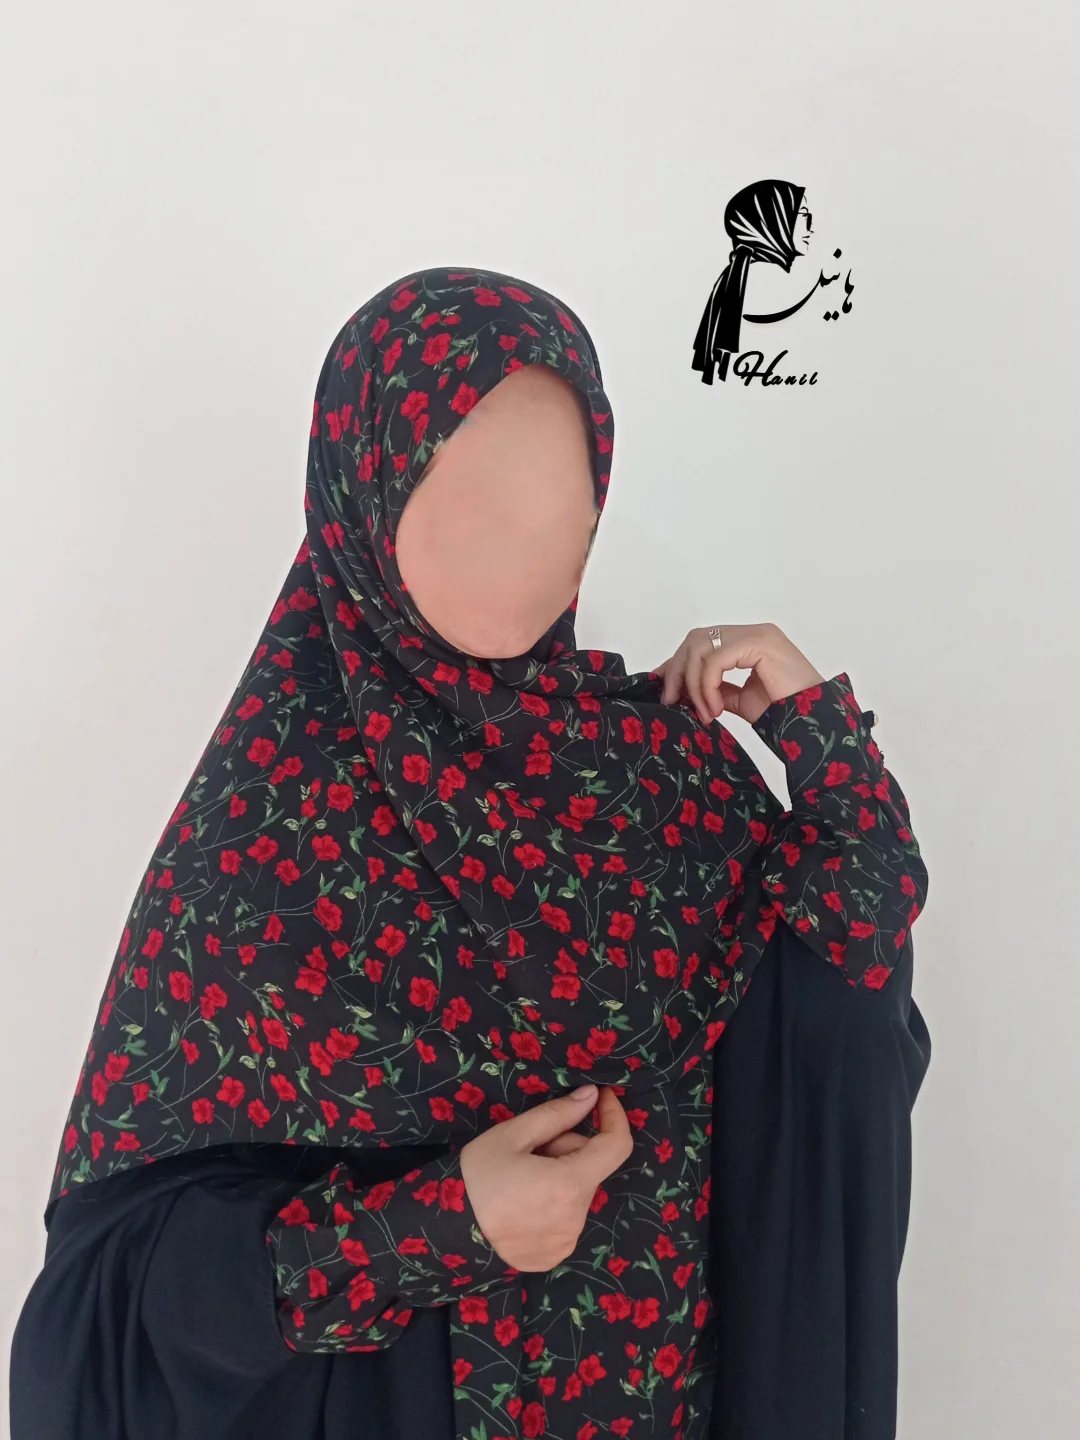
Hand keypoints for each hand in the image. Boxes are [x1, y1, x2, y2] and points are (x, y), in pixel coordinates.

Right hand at [459, 1084, 633, 1270]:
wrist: (448, 1231)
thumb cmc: (478, 1177)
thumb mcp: (512, 1135)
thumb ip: (557, 1114)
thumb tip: (591, 1095)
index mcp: (569, 1184)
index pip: (617, 1146)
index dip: (615, 1117)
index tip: (601, 1098)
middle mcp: (576, 1217)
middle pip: (589, 1167)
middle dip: (568, 1149)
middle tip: (531, 1150)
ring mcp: (567, 1241)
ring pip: (578, 1192)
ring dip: (561, 1177)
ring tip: (522, 1179)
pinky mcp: (556, 1255)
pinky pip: (567, 1217)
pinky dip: (553, 1204)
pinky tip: (523, 1204)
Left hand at [654, 622, 824, 726]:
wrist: (814, 722)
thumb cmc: (786, 712)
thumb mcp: (739, 699)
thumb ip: (716, 689)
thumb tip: (686, 691)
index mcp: (749, 640)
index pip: (702, 641)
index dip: (677, 662)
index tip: (663, 686)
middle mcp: (752, 631)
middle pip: (695, 639)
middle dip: (677, 670)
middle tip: (671, 701)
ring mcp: (756, 634)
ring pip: (701, 648)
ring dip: (692, 682)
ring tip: (702, 712)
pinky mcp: (758, 644)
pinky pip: (715, 661)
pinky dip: (707, 686)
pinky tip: (715, 709)